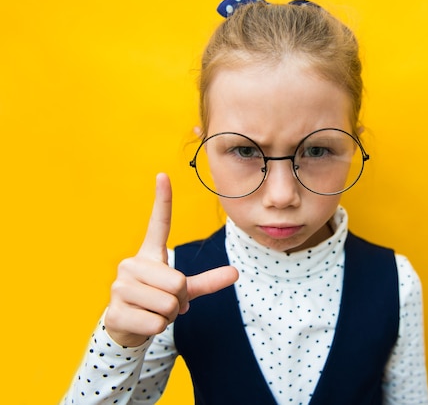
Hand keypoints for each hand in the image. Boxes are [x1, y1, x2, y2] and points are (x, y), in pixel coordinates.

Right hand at [104, 173, 237, 346]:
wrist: (125, 327)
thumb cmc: (155, 301)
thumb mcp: (183, 290)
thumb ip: (207, 281)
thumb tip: (236, 273)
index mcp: (149, 255)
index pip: (159, 224)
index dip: (163, 200)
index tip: (163, 174)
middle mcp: (131, 264)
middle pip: (178, 284)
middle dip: (180, 301)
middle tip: (166, 303)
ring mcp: (119, 287)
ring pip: (168, 305)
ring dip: (168, 316)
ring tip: (153, 312)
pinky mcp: (115, 310)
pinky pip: (156, 323)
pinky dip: (157, 329)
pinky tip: (143, 324)